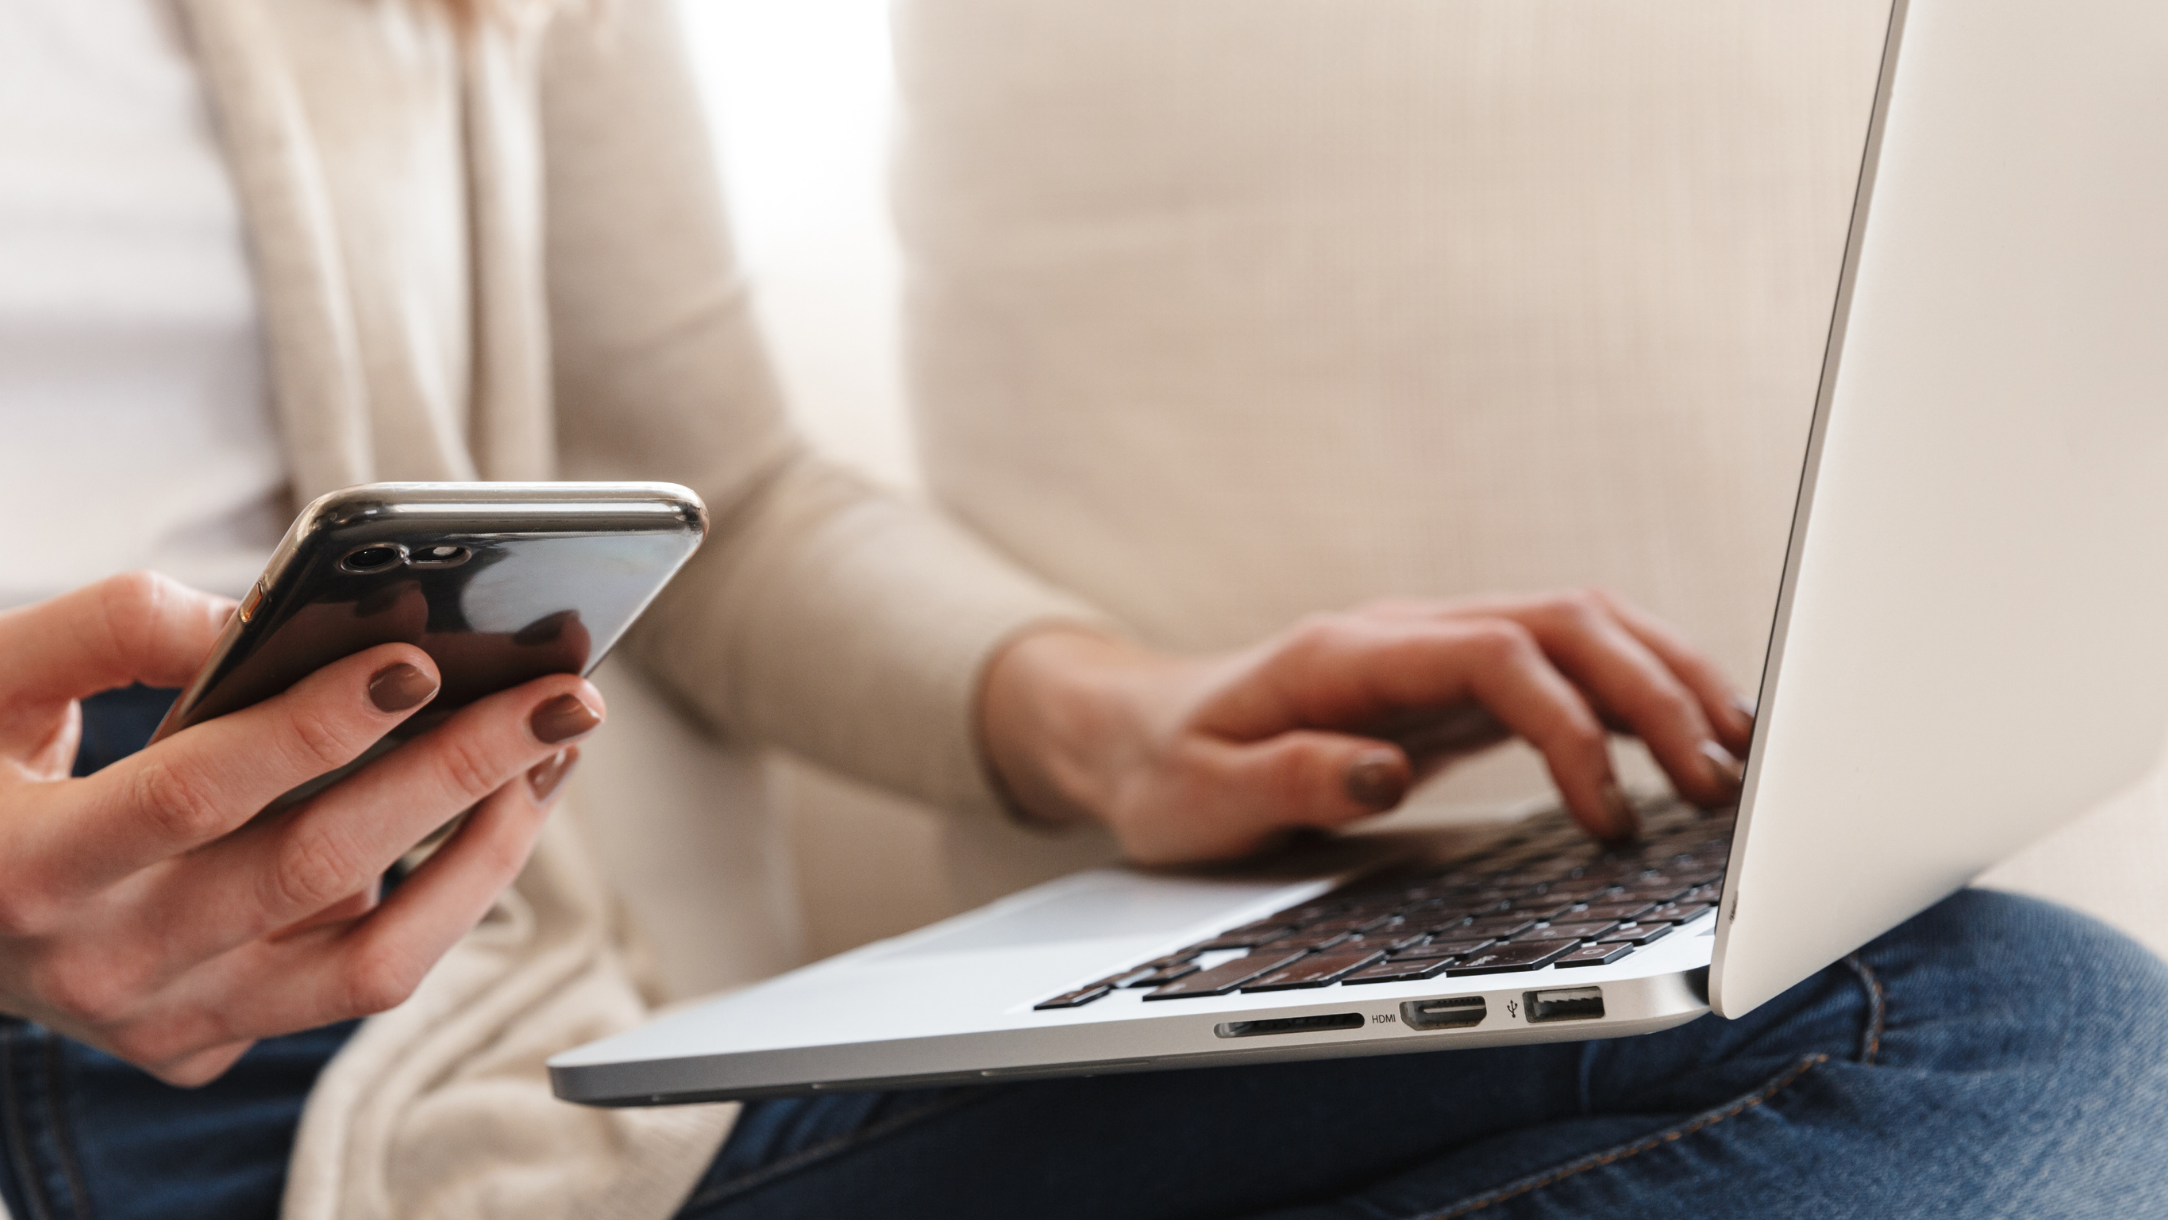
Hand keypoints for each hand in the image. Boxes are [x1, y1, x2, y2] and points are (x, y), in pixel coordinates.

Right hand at [0, 573, 602, 1084]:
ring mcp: (167, 1021)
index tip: (418, 658)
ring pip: (371, 959)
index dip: (312, 726)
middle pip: (316, 870)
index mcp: (30, 868)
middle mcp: (103, 966)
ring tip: (553, 756)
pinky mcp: (212, 1041)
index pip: (196, 793)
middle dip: (458, 772)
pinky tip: (489, 813)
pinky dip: (441, 901)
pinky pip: (355, 982)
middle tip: (561, 696)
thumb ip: (110, 628)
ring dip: (486, 851)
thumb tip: (258, 615)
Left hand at [979, 589, 1753, 864]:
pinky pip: (1566, 668)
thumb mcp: (1199, 795)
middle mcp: (1407, 635)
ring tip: (1740, 759)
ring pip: (1583, 627)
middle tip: (1724, 786)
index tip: (1608, 820)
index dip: (1572, 728)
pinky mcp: (1453, 685)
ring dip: (1667, 680)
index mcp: (1350, 654)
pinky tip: (1685, 744)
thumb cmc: (1166, 769)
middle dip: (1658, 691)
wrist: (1135, 732)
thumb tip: (1379, 773)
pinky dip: (1636, 696)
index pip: (1500, 656)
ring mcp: (1436, 652)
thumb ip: (1285, 779)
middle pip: (1568, 621)